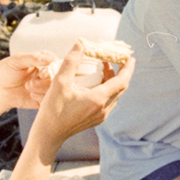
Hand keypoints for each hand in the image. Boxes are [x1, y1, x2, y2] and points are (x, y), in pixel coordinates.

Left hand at [0, 52, 54, 109]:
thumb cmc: (4, 72)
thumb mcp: (17, 60)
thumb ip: (33, 58)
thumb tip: (50, 58)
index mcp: (42, 61)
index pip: (55, 62)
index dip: (51, 68)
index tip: (40, 73)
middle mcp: (46, 73)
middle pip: (57, 76)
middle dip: (45, 80)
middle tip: (32, 81)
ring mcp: (45, 87)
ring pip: (55, 88)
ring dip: (42, 88)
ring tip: (28, 87)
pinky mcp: (43, 99)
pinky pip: (50, 100)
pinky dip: (41, 97)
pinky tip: (31, 95)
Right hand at [26, 43, 133, 163]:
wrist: (48, 135)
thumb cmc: (53, 110)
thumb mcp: (60, 82)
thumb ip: (71, 61)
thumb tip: (80, 44)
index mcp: (98, 99)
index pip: (121, 81)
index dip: (128, 69)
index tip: (131, 58)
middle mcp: (103, 109)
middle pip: (120, 88)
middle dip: (121, 72)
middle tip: (117, 59)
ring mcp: (100, 116)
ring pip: (114, 95)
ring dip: (112, 81)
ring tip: (104, 67)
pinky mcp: (95, 119)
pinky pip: (108, 101)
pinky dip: (106, 89)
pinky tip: (96, 83)